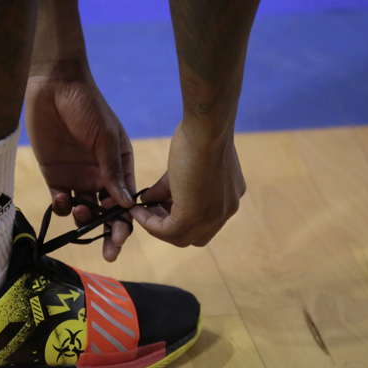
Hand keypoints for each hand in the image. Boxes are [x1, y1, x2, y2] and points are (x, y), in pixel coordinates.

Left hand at [25, 65, 135, 260]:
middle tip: (109, 252)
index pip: (127, 201)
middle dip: (108, 233)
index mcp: (120, 166)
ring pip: (84, 210)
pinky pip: (60, 200)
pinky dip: (62, 206)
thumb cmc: (88, 106)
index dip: (127, 222)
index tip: (122, 237)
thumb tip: (128, 205)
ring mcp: (77, 176)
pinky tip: (63, 200)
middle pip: (107, 212)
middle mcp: (100, 175)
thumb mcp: (106, 139)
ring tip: (82, 209)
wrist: (54, 85)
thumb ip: (113, 172)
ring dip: (85, 218)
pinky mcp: (54, 174)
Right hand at [131, 122, 244, 246]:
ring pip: (181, 237)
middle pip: (195, 235)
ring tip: (140, 211)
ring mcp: (212, 216)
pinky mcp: (194, 216)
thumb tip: (149, 200)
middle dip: (169, 226)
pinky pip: (167, 231)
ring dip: (156, 226)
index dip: (181, 215)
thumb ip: (168, 186)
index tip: (159, 205)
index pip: (205, 220)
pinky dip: (149, 224)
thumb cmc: (199, 136)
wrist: (206, 130)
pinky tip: (137, 210)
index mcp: (229, 196)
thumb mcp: (184, 165)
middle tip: (149, 210)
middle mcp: (226, 210)